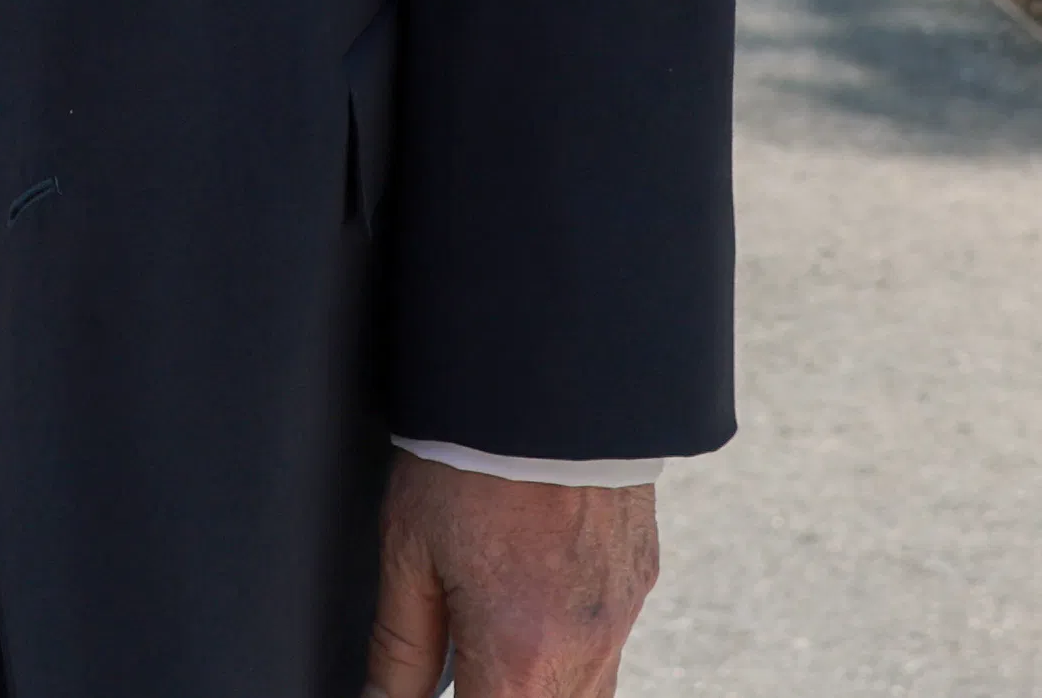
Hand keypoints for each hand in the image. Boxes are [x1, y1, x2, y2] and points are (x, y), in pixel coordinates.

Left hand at [365, 457, 655, 697]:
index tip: (440, 681)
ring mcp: (622, 616)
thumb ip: (400, 649)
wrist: (550, 375)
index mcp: (519, 657)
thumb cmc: (470, 458)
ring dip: (537, 684)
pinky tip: (532, 599)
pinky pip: (609, 644)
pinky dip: (570, 644)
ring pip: (588, 695)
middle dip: (497, 692)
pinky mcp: (641, 577)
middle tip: (464, 656)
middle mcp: (584, 651)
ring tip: (495, 636)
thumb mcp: (409, 552)